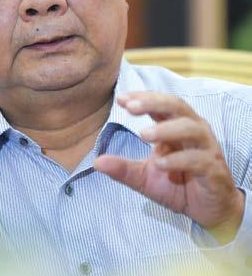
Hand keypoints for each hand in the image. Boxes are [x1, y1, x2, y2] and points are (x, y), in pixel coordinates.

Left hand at [93, 91, 244, 243]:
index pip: (159, 104)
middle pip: (176, 105)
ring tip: (143, 134)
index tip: (120, 99)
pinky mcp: (213, 169)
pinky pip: (197, 159)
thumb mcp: (144, 177)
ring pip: (190, 128)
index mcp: (175, 126)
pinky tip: (160, 164)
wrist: (208, 211)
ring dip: (166, 129)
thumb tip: (96, 162)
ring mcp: (205, 148)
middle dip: (153, 103)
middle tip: (131, 107)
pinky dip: (178, 159)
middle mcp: (192, 131)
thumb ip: (123, 168)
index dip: (142, 98)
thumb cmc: (177, 185)